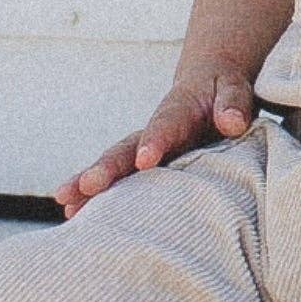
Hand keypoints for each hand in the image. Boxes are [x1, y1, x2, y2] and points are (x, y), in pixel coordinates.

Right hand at [55, 68, 256, 217]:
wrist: (207, 86)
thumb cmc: (224, 92)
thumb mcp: (234, 89)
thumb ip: (233, 104)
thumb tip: (231, 122)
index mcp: (179, 111)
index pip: (166, 126)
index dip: (155, 142)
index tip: (144, 160)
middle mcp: (153, 131)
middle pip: (127, 148)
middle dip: (108, 168)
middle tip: (86, 186)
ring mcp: (144, 149)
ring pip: (114, 166)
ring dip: (89, 185)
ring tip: (66, 205)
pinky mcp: (143, 167)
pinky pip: (118, 181)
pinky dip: (95, 196)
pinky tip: (73, 215)